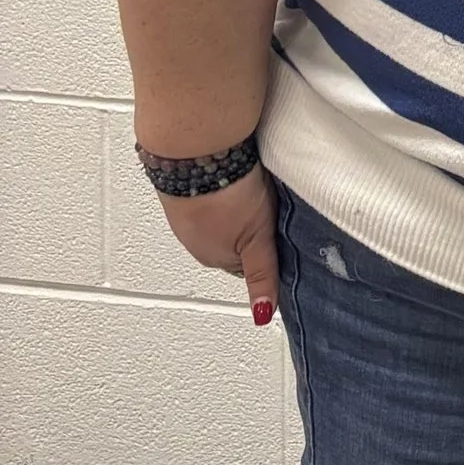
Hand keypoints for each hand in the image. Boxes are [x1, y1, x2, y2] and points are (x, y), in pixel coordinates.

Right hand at [160, 165, 279, 320]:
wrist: (198, 151)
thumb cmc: (227, 195)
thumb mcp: (258, 240)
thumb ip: (262, 274)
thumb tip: (261, 314)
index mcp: (214, 258)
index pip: (247, 265)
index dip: (266, 249)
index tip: (278, 235)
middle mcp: (195, 241)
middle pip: (234, 243)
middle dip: (251, 230)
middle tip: (269, 211)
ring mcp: (186, 214)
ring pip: (220, 220)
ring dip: (234, 209)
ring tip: (251, 191)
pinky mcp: (184, 188)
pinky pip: (208, 196)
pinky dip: (220, 191)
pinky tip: (232, 178)